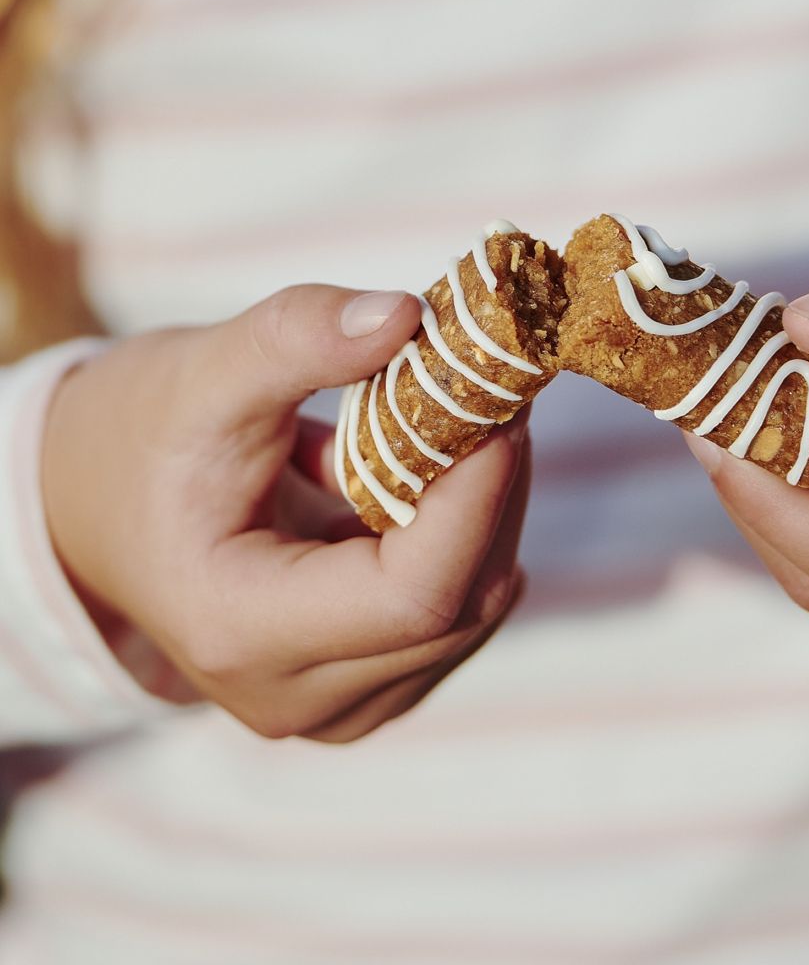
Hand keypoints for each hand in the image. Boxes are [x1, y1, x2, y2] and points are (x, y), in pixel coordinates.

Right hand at [43, 286, 529, 740]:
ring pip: (470, 612)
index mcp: (239, 630)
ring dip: (491, 510)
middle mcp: (294, 695)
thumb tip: (409, 314)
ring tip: (471, 421)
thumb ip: (299, 337)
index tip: (504, 403)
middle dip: (496, 490)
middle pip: (457, 606)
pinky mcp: (364, 680)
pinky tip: (444, 472)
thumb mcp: (202, 373)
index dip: (478, 498)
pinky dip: (470, 536)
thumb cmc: (138, 438)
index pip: (411, 595)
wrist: (96, 502)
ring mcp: (335, 702)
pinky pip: (455, 613)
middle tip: (500, 391)